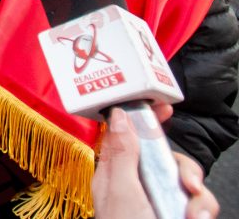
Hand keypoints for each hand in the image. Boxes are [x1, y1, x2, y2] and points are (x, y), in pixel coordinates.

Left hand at [93, 106, 218, 218]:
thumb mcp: (121, 191)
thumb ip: (122, 155)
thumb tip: (119, 116)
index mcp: (114, 176)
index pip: (128, 137)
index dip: (145, 120)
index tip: (163, 108)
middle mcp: (137, 184)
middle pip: (166, 156)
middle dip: (184, 169)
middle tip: (189, 184)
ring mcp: (158, 198)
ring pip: (186, 179)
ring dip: (197, 197)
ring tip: (191, 214)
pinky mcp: (176, 210)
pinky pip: (198, 200)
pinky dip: (201, 209)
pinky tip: (194, 218)